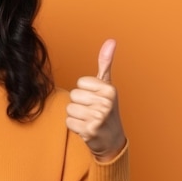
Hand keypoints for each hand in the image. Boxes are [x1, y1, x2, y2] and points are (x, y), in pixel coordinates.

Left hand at [66, 39, 125, 161]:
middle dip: (80, 104)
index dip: (85, 91)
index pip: (80, 83)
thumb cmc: (107, 109)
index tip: (96, 99)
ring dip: (76, 116)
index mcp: (110, 89)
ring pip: (69, 109)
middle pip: (73, 96)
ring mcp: (99, 117)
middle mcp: (106, 103)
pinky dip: (75, 127)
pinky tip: (86, 128)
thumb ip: (105, 63)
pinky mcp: (90, 130)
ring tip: (89, 120)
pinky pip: (68, 122)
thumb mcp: (107, 86)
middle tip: (92, 111)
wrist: (112, 139)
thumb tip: (111, 41)